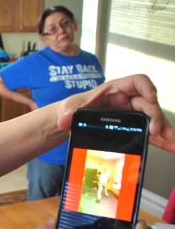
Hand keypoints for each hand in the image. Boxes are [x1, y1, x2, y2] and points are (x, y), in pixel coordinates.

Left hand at [57, 74, 174, 151]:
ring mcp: (131, 113)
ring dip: (163, 129)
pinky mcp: (131, 126)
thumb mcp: (69, 108)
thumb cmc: (73, 108)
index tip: (151, 99)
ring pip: (152, 118)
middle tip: (155, 130)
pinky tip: (169, 146)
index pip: (137, 81)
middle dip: (155, 116)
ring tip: (171, 141)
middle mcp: (126, 99)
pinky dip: (159, 139)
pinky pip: (148, 131)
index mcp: (115, 90)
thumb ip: (67, 113)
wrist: (71, 120)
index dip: (147, 87)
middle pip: (148, 103)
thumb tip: (64, 121)